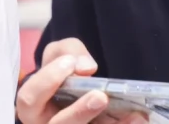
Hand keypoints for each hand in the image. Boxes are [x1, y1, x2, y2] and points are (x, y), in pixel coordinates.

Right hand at [16, 39, 146, 123]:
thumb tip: (86, 67)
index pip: (30, 98)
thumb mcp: (58, 55)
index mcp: (31, 108)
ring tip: (134, 115)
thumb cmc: (61, 75)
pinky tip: (138, 118)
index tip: (69, 63)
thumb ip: (67, 52)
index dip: (47, 81)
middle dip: (79, 112)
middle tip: (100, 96)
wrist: (78, 92)